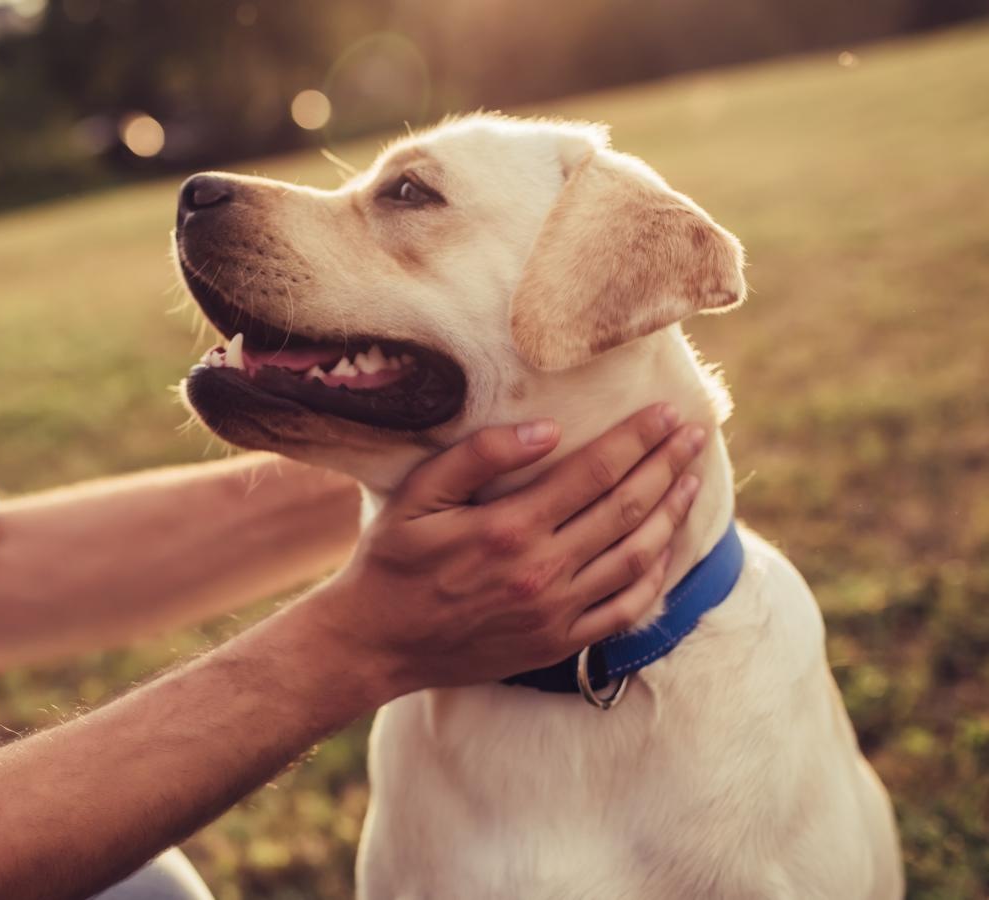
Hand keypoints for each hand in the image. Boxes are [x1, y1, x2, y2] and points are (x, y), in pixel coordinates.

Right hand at [304, 404, 706, 698]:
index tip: (667, 414)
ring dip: (671, 514)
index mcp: (508, 528)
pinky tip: (666, 548)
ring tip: (691, 480)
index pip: (594, 472)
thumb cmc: (392, 561)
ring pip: (636, 557)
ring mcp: (555, 612)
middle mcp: (541, 571)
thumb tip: (547, 430)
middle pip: (626, 508)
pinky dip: (655, 576)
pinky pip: (625, 609)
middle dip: (667, 466)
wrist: (376, 643)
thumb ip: (478, 457)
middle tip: (695, 435)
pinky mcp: (558, 643)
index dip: (637, 439)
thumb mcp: (417, 496)